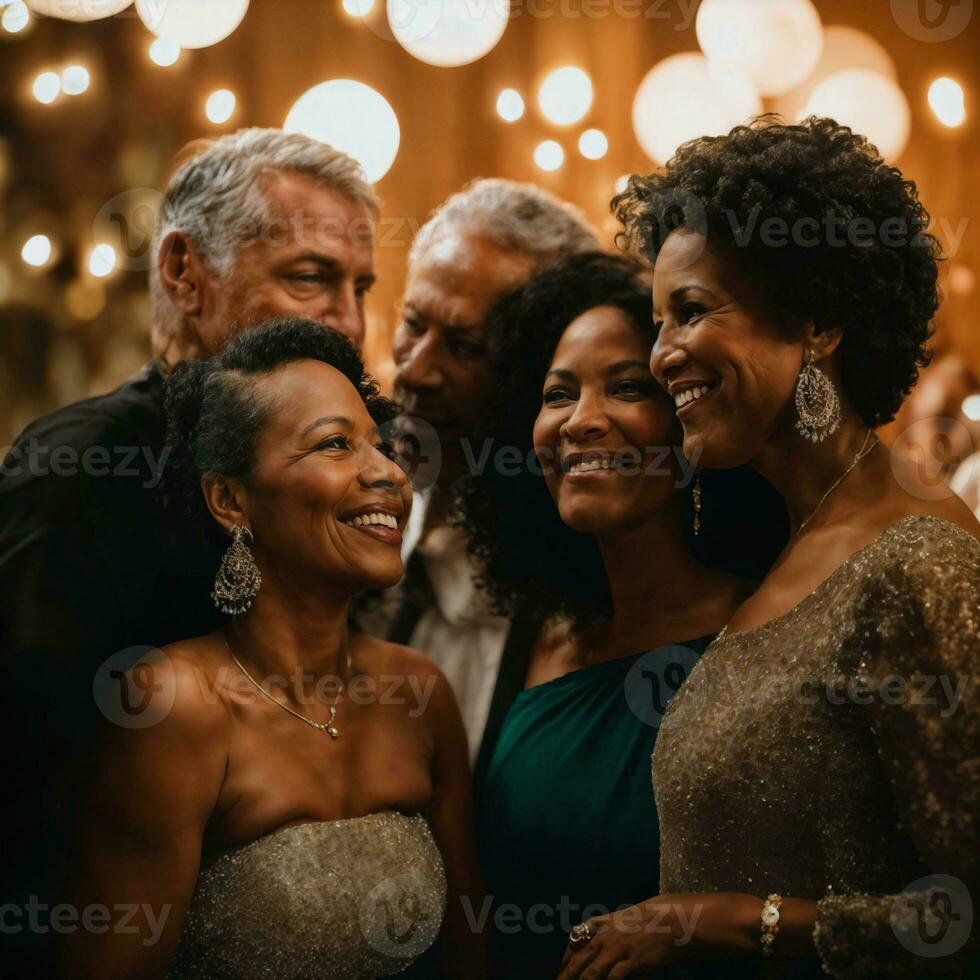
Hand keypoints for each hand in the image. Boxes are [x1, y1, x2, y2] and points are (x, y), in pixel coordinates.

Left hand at [557, 893, 760, 979]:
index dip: (570, 951)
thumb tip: (622, 928)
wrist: (688, 919)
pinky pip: (613, 979)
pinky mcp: (634, 962)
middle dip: (568, 971)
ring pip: (592, 970)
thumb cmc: (672, 913)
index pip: (582, 933)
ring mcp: (622, 947)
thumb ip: (629, 922)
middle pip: (582, 954)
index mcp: (614, 918)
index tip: (562, 964)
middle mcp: (613, 932)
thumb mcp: (644, 911)